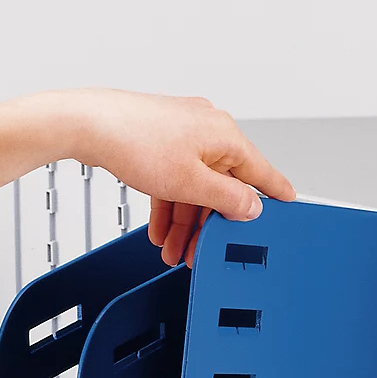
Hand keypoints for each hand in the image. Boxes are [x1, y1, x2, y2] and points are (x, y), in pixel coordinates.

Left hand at [64, 88, 296, 268]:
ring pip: (194, 187)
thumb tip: (251, 206)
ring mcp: (183, 135)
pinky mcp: (160, 142)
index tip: (288, 206)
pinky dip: (169, 205)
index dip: (275, 193)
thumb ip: (226, 198)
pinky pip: (174, 180)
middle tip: (200, 252)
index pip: (261, 171)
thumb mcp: (189, 183)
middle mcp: (208, 131)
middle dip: (208, 224)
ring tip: (174, 250)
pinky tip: (160, 231)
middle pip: (221, 186)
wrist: (88, 125)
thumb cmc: (134, 141)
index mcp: (225, 136)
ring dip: (185, 222)